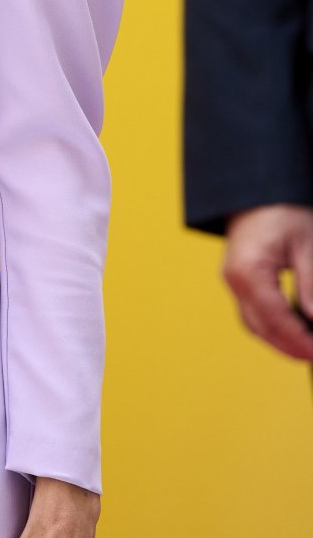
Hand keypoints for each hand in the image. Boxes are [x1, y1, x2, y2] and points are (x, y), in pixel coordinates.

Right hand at [222, 204, 312, 362]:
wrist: (258, 189)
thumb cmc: (283, 210)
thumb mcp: (307, 247)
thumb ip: (311, 288)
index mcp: (248, 271)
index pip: (275, 320)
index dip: (300, 341)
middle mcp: (233, 279)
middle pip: (260, 329)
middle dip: (289, 347)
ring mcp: (232, 280)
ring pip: (253, 324)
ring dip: (280, 339)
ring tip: (307, 345)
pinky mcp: (237, 278)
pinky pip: (252, 311)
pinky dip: (272, 325)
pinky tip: (293, 326)